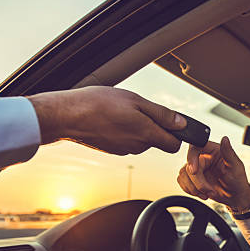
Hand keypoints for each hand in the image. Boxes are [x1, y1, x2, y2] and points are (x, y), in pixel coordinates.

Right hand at [28, 86, 185, 153]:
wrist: (67, 116)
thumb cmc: (99, 104)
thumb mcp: (135, 101)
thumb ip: (162, 114)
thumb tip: (182, 124)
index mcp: (146, 135)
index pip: (174, 145)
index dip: (177, 134)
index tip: (172, 122)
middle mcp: (137, 147)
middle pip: (158, 141)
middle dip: (156, 127)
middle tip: (141, 108)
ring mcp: (124, 150)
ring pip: (142, 140)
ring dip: (139, 127)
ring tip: (123, 110)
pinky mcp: (112, 149)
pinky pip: (127, 141)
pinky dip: (125, 130)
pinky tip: (113, 118)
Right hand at [177, 136, 249, 208]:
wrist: (234, 196)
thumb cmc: (237, 181)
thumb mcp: (236, 167)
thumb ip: (229, 152)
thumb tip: (225, 139)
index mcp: (213, 150)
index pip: (196, 147)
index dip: (192, 158)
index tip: (194, 171)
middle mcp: (203, 157)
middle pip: (189, 165)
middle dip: (198, 182)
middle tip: (209, 190)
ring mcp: (197, 168)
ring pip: (184, 174)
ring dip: (194, 188)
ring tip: (208, 192)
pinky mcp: (192, 178)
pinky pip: (182, 181)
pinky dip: (190, 190)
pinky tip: (201, 193)